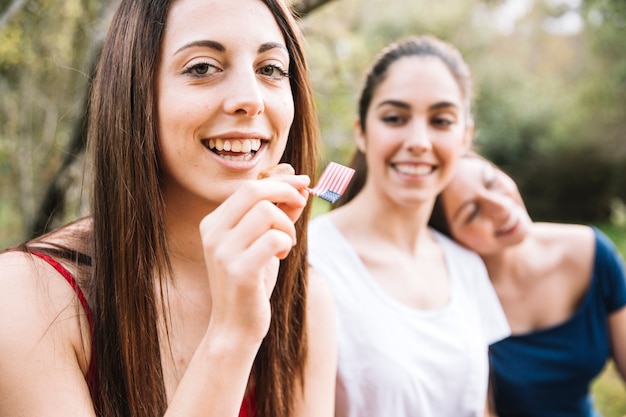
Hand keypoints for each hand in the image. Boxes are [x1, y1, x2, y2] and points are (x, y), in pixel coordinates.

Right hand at [199, 168, 309, 346]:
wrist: (234, 327)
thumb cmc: (251, 282)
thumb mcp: (261, 242)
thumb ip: (276, 213)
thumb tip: (298, 183)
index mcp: (214, 223)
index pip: (248, 187)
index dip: (280, 182)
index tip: (303, 184)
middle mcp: (213, 234)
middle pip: (254, 191)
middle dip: (286, 192)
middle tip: (302, 205)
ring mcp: (223, 253)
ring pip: (266, 213)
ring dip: (287, 226)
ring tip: (286, 244)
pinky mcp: (239, 272)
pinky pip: (273, 239)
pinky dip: (286, 243)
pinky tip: (282, 256)